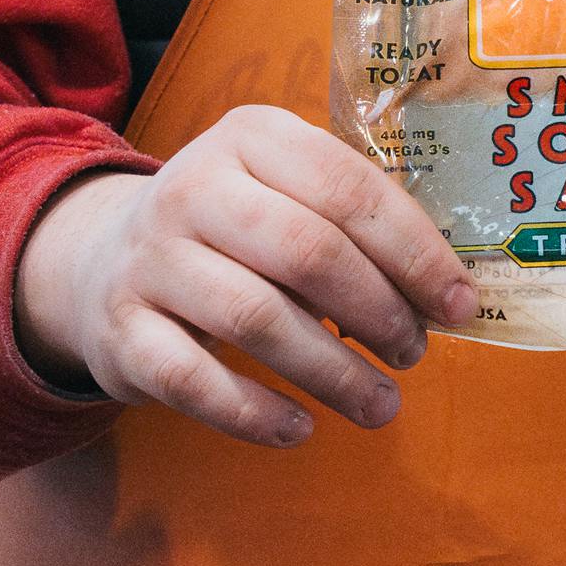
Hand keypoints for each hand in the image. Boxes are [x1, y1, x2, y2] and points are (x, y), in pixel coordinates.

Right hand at [14, 105, 478, 448]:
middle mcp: (194, 186)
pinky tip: (300, 429)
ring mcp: (151, 259)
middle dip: (378, 311)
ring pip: (256, 318)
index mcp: (251, 135)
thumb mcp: (283, 192)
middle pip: (307, 251)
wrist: (104, 259)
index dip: (414, 250)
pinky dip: (254, 412)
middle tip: (416, 353)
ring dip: (332, 372)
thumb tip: (445, 294)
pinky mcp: (121, 331)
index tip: (460, 305)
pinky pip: (194, 380)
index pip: (348, 187)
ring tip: (382, 404)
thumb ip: (352, 224)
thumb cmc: (234, 228)